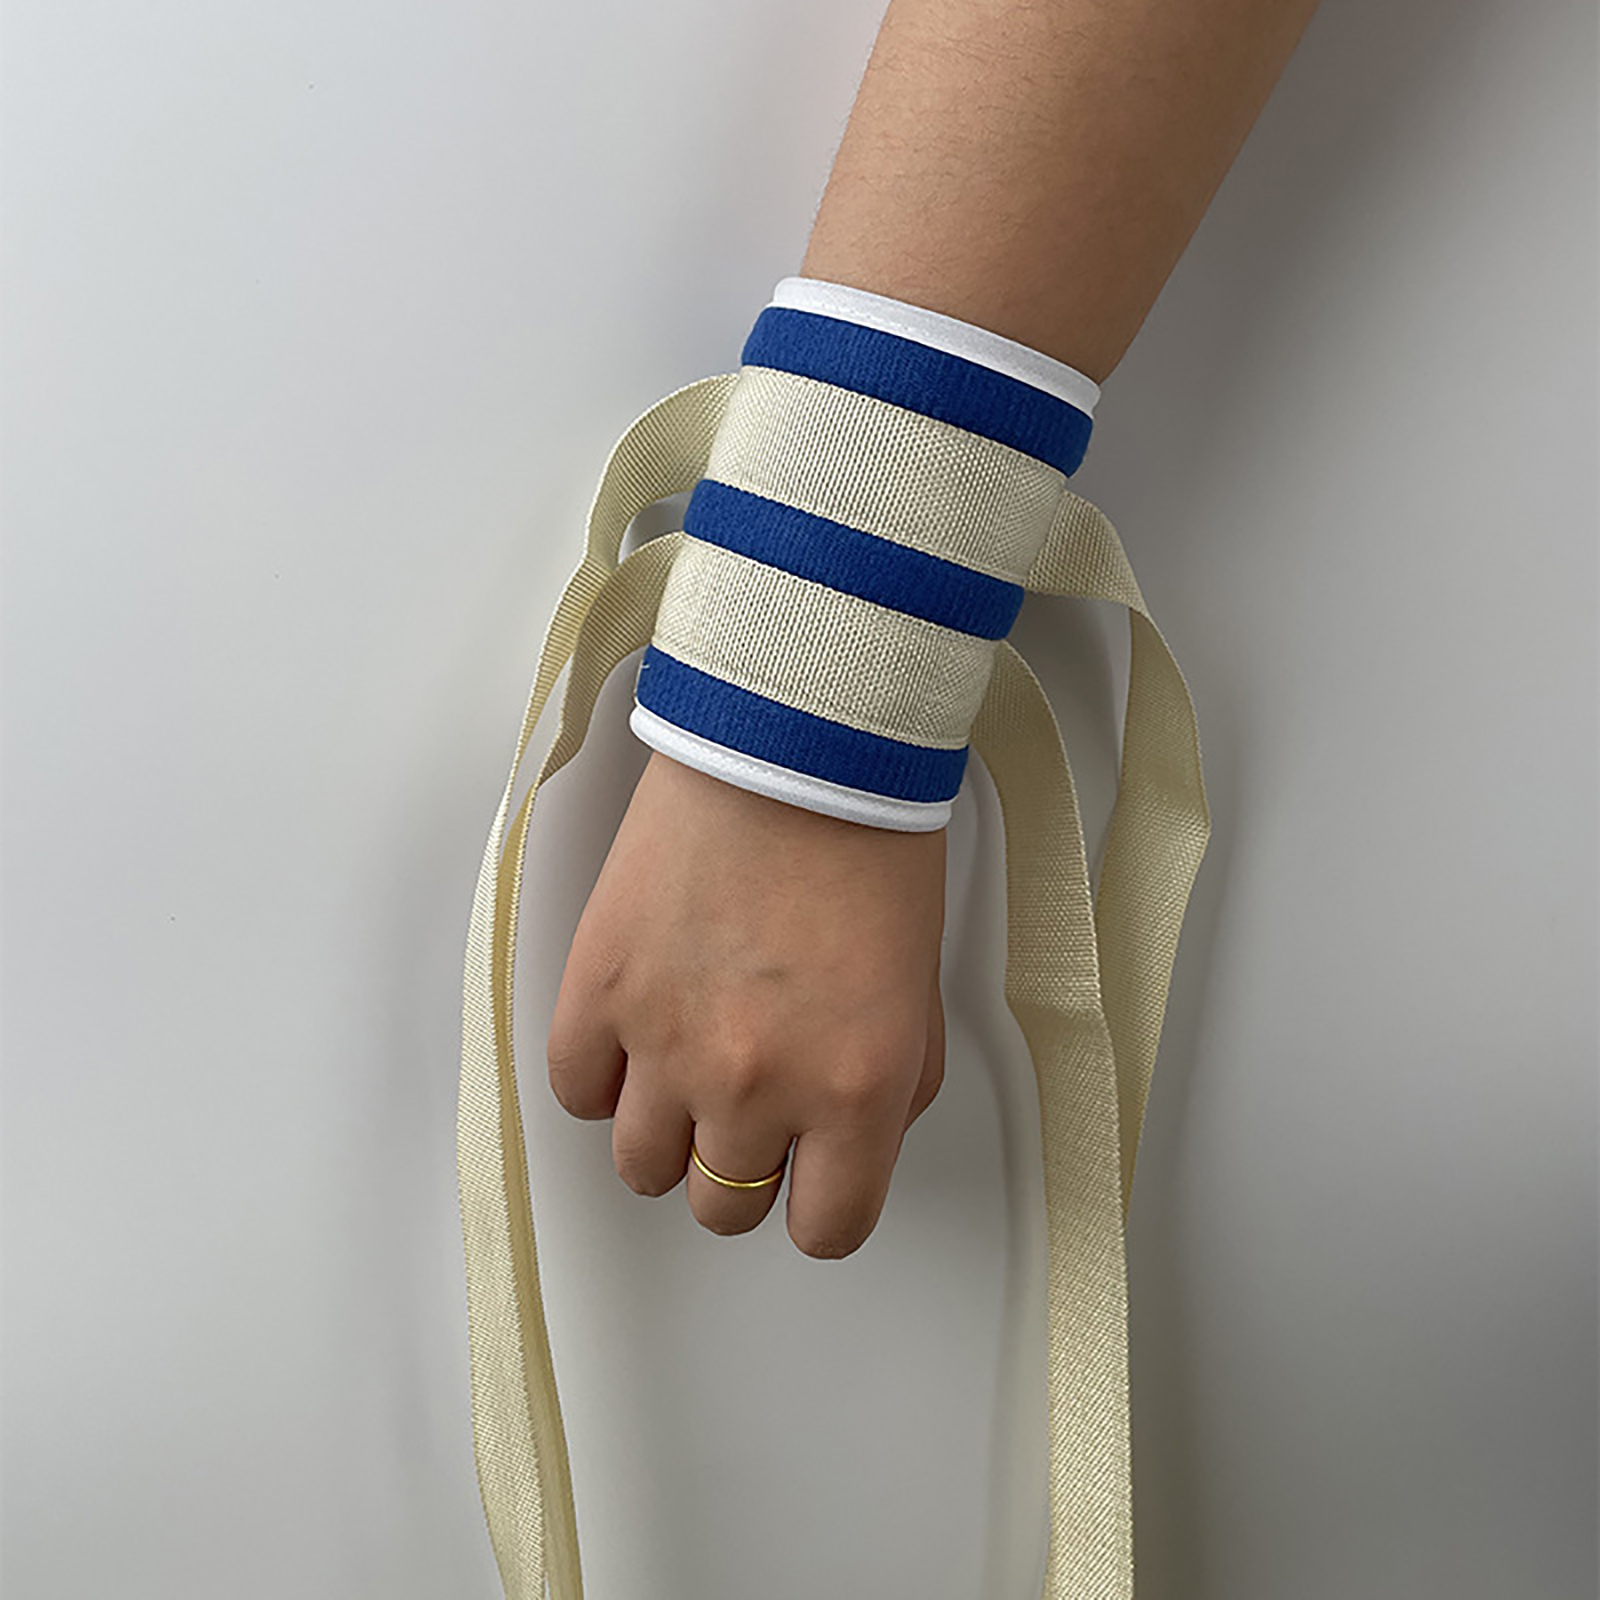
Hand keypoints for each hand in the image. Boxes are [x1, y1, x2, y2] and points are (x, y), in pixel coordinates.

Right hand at [547, 748, 946, 1258]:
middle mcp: (759, 1086)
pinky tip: (634, 1038)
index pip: (827, 1230)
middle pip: (725, 1209)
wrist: (794, 743)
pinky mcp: (599, 990)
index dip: (819, 1208)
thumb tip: (851, 1140)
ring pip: (644, 1169)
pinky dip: (602, 1079)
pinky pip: (576, 1093)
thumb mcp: (921, 988)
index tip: (811, 1183)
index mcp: (858, 1089)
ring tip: (684, 1076)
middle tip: (749, 1111)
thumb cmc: (868, 843)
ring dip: (668, 1136)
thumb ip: (893, 1086)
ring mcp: (668, 1044)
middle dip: (742, 1170)